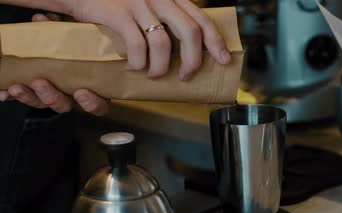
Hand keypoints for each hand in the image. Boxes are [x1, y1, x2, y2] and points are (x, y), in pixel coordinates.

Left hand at [0, 14, 108, 115]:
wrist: (63, 47)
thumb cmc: (79, 47)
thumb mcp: (78, 39)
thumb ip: (69, 31)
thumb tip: (44, 20)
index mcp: (92, 89)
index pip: (98, 106)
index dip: (90, 103)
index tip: (81, 92)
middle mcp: (72, 97)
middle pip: (64, 105)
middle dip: (51, 97)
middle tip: (40, 83)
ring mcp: (54, 96)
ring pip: (42, 103)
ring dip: (29, 96)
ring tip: (17, 87)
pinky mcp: (37, 92)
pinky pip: (26, 97)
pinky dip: (14, 96)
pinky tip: (5, 93)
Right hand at [69, 0, 230, 79]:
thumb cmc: (117, 0)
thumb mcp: (149, 3)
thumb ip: (168, 18)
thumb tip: (189, 48)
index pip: (201, 18)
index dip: (215, 40)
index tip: (224, 59)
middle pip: (189, 31)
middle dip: (193, 60)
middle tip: (186, 76)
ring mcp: (139, 4)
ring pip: (163, 43)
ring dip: (161, 67)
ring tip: (154, 75)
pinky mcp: (118, 12)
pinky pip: (137, 45)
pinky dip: (139, 63)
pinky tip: (135, 68)